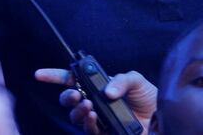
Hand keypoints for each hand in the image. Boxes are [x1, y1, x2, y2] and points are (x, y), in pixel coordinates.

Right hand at [35, 68, 157, 134]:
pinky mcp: (105, 132)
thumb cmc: (149, 98)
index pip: (73, 80)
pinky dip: (89, 123)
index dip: (55, 76)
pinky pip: (90, 130)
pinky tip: (93, 116)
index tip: (40, 74)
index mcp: (99, 86)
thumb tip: (107, 91)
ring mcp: (98, 119)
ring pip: (76, 116)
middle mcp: (95, 103)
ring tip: (88, 105)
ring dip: (78, 110)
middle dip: (67, 96)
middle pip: (69, 100)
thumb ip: (122, 80)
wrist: (163, 119)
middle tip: (76, 94)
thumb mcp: (137, 81)